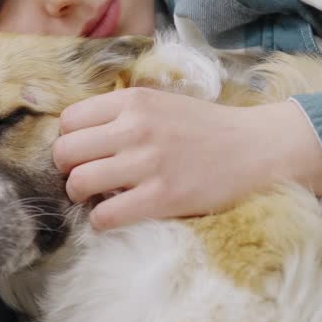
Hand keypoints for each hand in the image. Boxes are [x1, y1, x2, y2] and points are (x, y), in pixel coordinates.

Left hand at [52, 87, 321, 229]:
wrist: (256, 149)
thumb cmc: (205, 129)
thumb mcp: (160, 103)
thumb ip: (121, 113)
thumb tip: (76, 134)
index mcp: (133, 101)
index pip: (68, 121)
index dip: (69, 141)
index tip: (83, 153)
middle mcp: (135, 128)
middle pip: (65, 152)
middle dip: (67, 169)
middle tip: (85, 177)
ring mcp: (148, 163)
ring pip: (78, 183)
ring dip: (81, 196)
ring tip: (99, 197)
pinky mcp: (161, 197)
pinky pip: (104, 215)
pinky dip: (101, 220)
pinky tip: (115, 216)